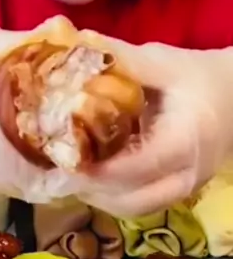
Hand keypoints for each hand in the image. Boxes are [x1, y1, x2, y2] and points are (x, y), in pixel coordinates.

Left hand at [76, 35, 232, 216]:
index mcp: (186, 140)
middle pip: (133, 201)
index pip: (138, 167)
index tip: (66, 159)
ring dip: (100, 198)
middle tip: (59, 172)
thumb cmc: (198, 77)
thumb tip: (75, 49)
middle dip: (93, 191)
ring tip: (70, 177)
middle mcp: (189, 173)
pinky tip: (92, 178)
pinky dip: (113, 197)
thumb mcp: (163, 62)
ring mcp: (186, 188)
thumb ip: (122, 60)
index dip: (99, 170)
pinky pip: (142, 205)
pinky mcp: (180, 192)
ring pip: (135, 209)